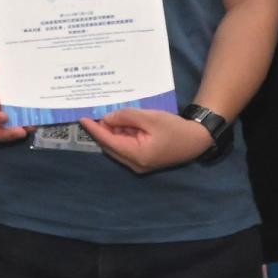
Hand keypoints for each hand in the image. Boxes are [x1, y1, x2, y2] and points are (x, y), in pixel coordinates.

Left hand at [77, 107, 209, 173]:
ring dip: (113, 132)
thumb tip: (107, 119)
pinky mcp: (143, 161)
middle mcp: (135, 164)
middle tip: (96, 113)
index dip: (94, 130)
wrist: (196, 140)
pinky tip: (122, 124)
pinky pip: (126, 148)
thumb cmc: (174, 128)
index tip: (82, 119)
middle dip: (103, 130)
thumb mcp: (150, 117)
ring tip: (112, 116)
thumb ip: (127, 117)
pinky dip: (122, 136)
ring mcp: (139, 165)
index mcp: (136, 155)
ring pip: (118, 147)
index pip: (108, 142)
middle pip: (111, 146)